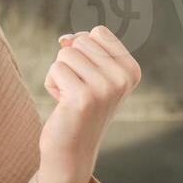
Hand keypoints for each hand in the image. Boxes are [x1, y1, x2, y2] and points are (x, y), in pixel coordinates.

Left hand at [39, 25, 141, 179]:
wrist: (72, 150)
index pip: (98, 32)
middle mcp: (123, 79)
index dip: (84, 50)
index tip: (88, 77)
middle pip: (81, 41)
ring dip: (60, 73)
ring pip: (66, 53)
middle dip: (70, 62)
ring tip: (69, 96)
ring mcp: (105, 88)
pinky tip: (62, 104)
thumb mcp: (92, 73)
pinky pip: (55, 68)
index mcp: (131, 70)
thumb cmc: (80, 107)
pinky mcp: (83, 97)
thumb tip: (65, 38)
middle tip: (77, 89)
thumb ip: (85, 47)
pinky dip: (51, 83)